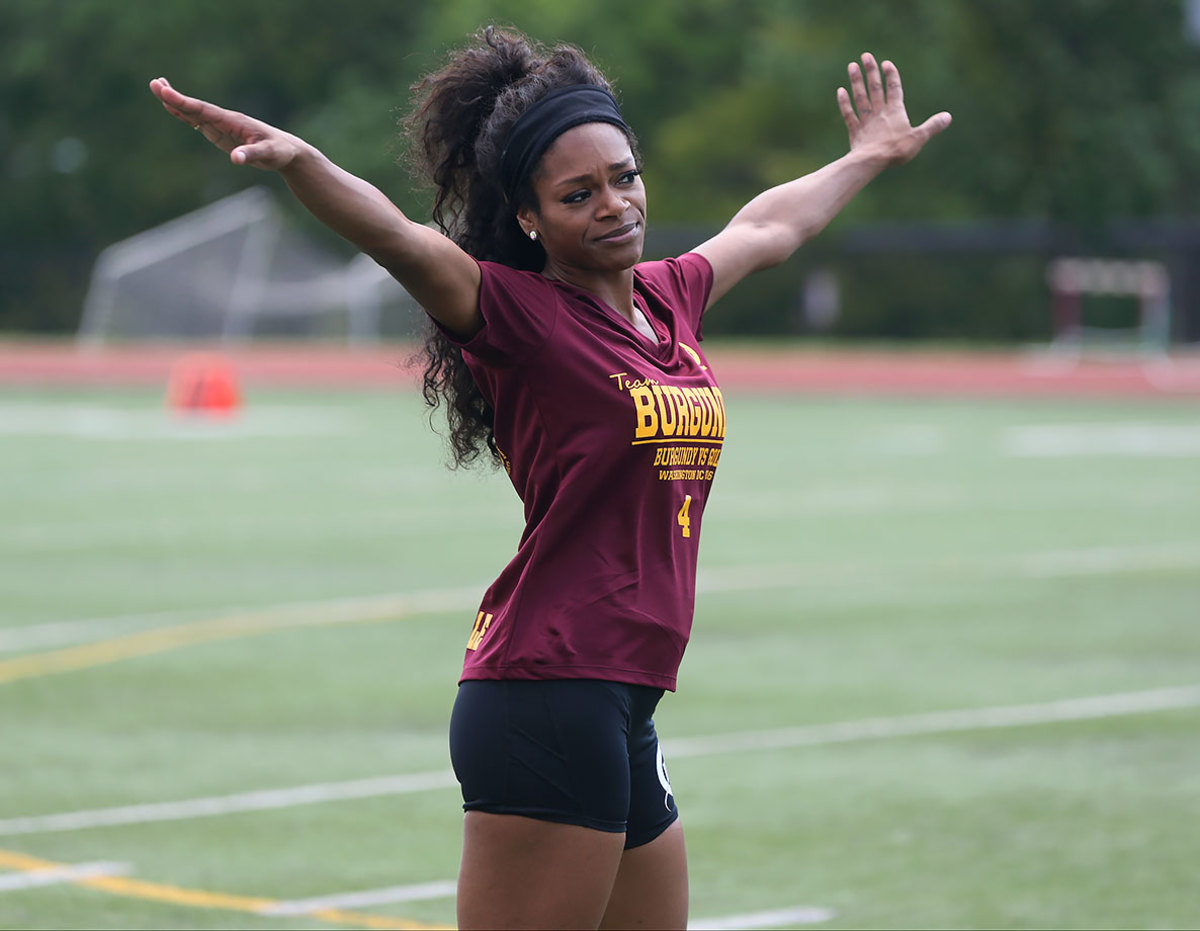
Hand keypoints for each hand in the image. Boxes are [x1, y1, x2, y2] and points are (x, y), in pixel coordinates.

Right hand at [149, 77, 304, 169]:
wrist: (287, 151)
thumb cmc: (280, 151)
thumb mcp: (268, 155)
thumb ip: (251, 155)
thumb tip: (235, 159)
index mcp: (233, 121)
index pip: (204, 110)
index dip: (184, 102)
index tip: (165, 92)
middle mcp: (225, 120)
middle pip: (196, 107)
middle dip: (175, 97)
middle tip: (154, 83)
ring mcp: (223, 126)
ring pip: (195, 113)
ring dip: (177, 103)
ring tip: (158, 89)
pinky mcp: (222, 134)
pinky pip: (200, 123)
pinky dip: (186, 115)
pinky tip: (174, 109)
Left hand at [836, 53, 950, 165]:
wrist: (871, 162)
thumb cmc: (896, 150)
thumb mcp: (918, 138)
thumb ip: (932, 126)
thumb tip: (948, 117)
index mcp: (895, 112)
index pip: (894, 89)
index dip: (891, 76)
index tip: (886, 63)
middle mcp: (879, 113)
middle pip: (875, 88)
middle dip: (871, 71)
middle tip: (866, 55)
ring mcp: (865, 122)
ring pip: (860, 97)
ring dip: (856, 82)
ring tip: (852, 66)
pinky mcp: (855, 132)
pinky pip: (849, 114)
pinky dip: (844, 103)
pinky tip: (840, 91)